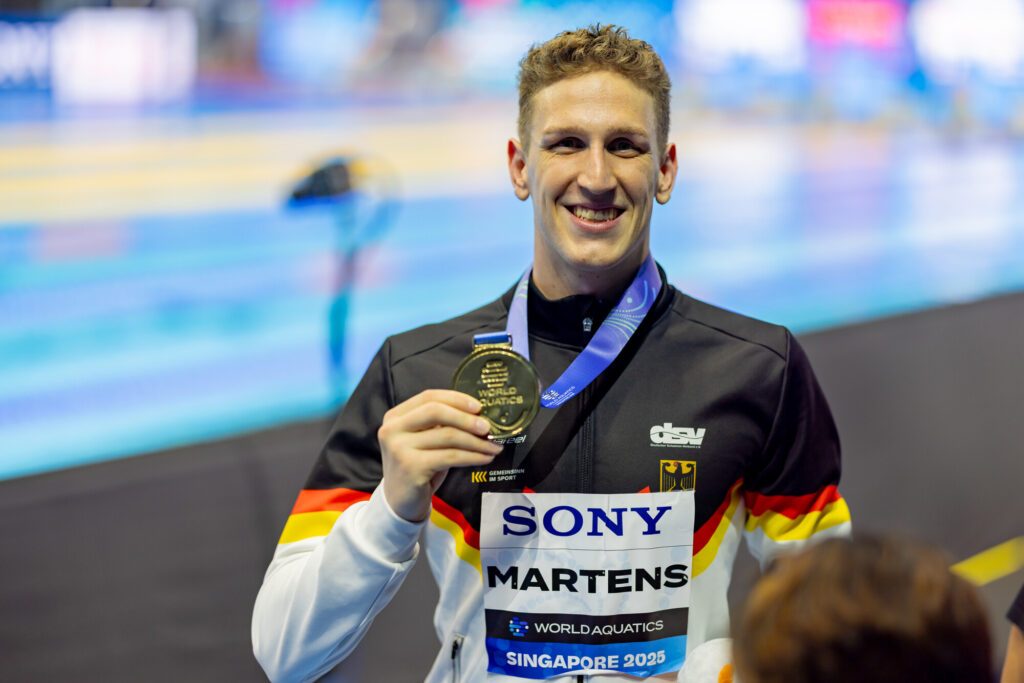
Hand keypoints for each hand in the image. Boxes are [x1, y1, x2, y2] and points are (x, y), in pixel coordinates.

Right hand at [378, 389, 501, 521]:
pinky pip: (451, 456)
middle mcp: (392, 429)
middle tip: (488, 427)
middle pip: (436, 411)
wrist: (401, 503)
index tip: (479, 407)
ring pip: (448, 436)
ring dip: (476, 441)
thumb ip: (442, 425)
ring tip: (494, 446)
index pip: (429, 397)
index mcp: (396, 417)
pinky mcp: (411, 467)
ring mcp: (399, 448)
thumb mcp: (425, 441)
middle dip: (467, 418)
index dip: (456, 399)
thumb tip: (479, 417)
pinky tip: (485, 458)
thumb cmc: (419, 467)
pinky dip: (472, 456)